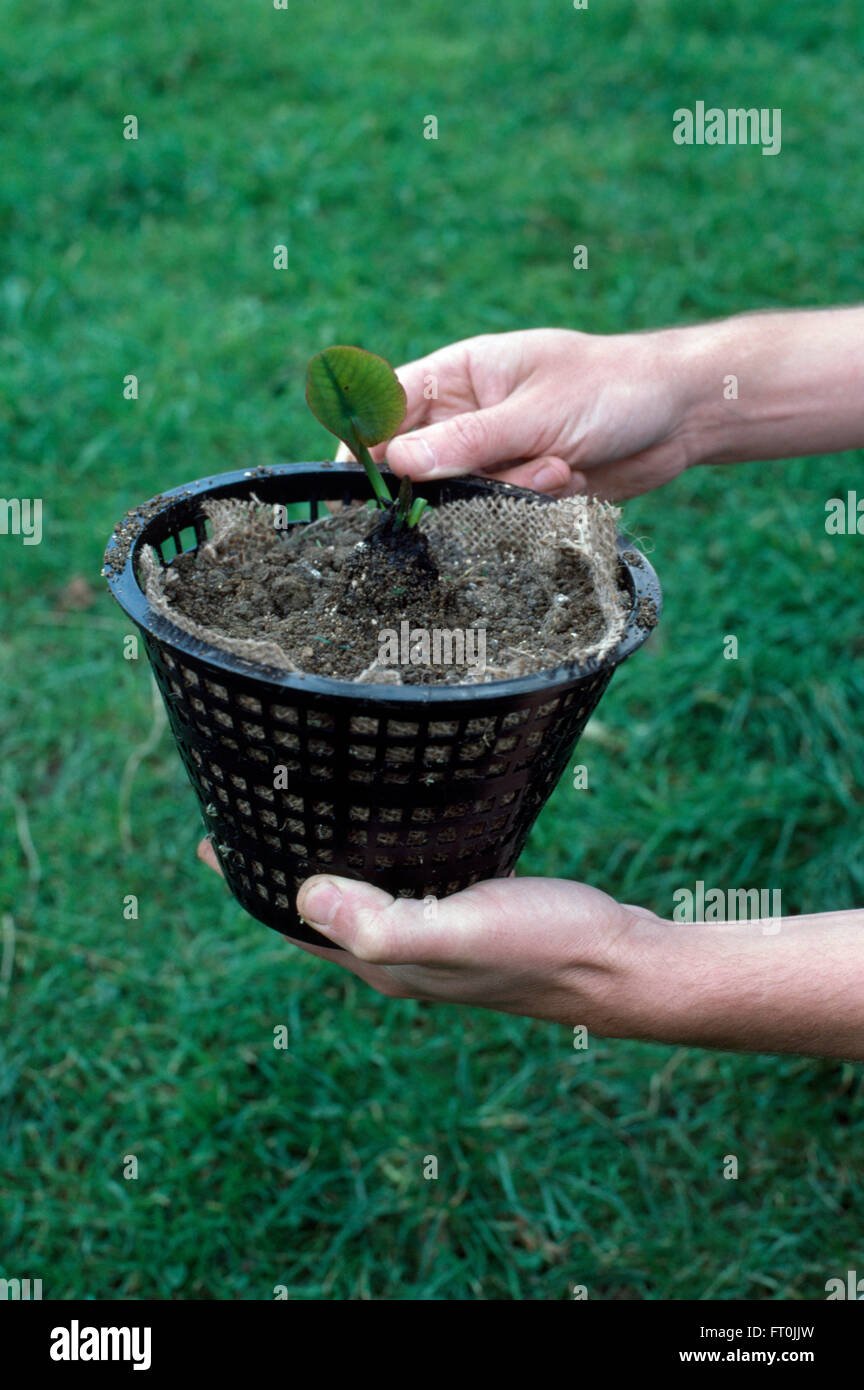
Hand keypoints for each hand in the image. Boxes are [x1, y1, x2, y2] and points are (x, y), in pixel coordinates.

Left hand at [199, 840, 863, 1057]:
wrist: (624, 965)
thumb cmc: (548, 944)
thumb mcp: (463, 929)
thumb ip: (384, 923)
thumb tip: (303, 895)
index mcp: (384, 963)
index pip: (293, 922)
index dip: (250, 879)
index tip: (215, 830)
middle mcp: (400, 955)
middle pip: (320, 907)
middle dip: (281, 862)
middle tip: (255, 801)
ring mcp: (434, 937)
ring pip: (361, 892)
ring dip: (329, 855)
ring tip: (308, 804)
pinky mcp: (468, 911)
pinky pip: (405, 879)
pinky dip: (381, 851)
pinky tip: (390, 818)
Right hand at [339, 327, 699, 500]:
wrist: (680, 415)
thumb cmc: (612, 388)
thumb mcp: (538, 412)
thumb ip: (469, 441)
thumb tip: (399, 463)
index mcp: (460, 375)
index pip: (387, 408)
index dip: (367, 445)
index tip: (368, 485)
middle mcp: (468, 414)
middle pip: (418, 463)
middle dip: (452, 482)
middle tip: (493, 477)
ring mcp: (495, 452)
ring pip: (463, 495)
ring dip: (508, 492)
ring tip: (558, 466)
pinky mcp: (522, 486)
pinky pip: (502, 511)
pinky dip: (535, 502)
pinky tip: (572, 478)